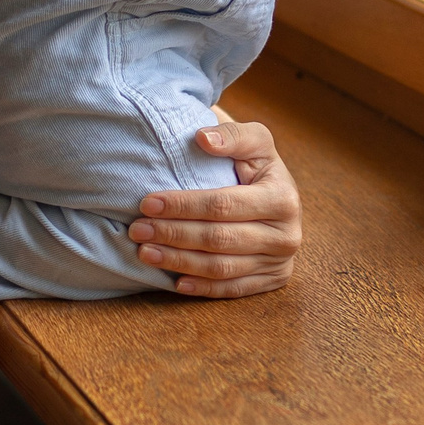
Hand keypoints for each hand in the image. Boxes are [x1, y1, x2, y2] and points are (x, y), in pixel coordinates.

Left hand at [126, 119, 301, 296]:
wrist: (278, 191)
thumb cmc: (258, 163)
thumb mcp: (255, 140)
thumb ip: (232, 135)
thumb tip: (203, 138)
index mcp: (282, 198)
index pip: (223, 205)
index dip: (183, 205)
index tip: (147, 203)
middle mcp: (286, 235)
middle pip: (219, 239)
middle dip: (173, 235)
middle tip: (137, 230)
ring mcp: (280, 261)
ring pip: (222, 268)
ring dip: (180, 262)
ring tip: (146, 253)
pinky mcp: (273, 279)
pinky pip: (234, 289)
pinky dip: (204, 288)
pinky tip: (176, 282)